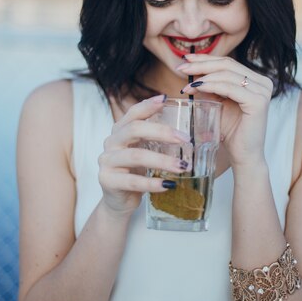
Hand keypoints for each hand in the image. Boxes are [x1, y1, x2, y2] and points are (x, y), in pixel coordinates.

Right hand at [98, 95, 189, 216]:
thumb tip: (194, 133)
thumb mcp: (145, 151)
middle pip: (135, 129)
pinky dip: (152, 183)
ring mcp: (107, 161)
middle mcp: (111, 142)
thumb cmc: (135, 172)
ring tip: (183, 166)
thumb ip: (159, 139)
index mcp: (120, 131)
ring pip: (136, 156)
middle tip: (185, 139)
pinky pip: (133, 181)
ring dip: (163, 160)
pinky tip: (168, 185)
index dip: (148, 105)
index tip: (165, 99)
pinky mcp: (108, 181)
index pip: (133, 113)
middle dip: (162, 132)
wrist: (118, 201)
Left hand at [177, 54, 273, 166]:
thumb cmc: (231, 131)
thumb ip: (210, 86)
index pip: (228, 62)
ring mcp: (262, 91)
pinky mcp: (258, 102)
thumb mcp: (218, 102)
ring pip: (227, 74)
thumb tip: (190, 69)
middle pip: (227, 64)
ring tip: (187, 84)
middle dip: (201, 64)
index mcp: (255, 80)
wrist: (243, 156)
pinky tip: (197, 87)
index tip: (185, 59)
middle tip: (181, 67)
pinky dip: (211, 85)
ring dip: (203, 76)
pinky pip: (230, 87)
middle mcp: (263, 82)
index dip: (206, 58)